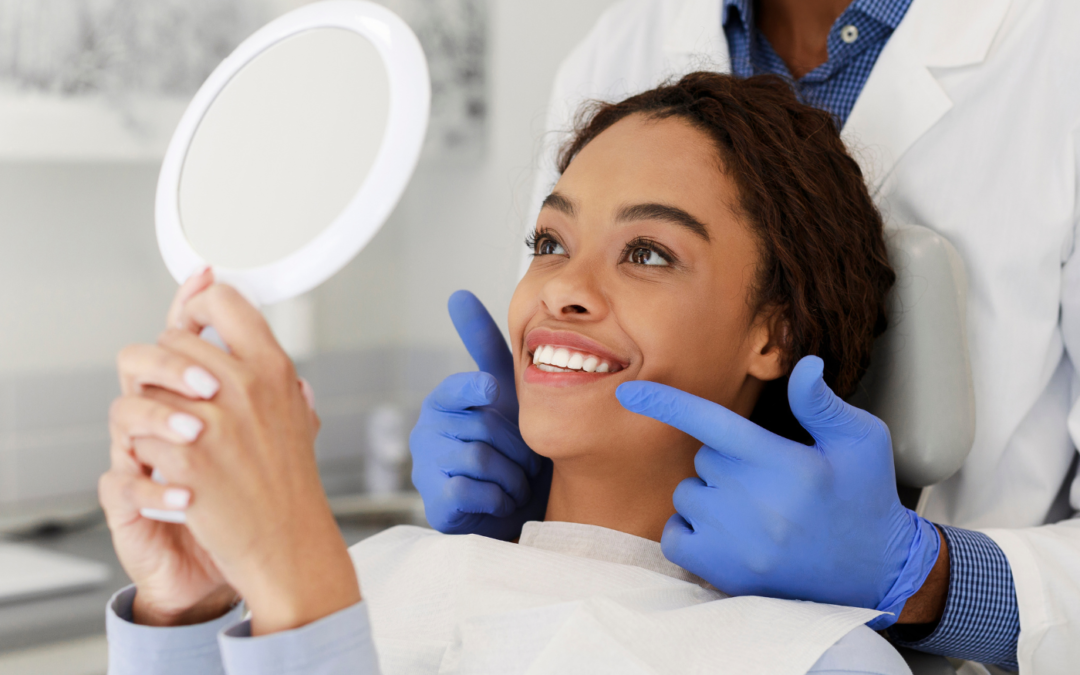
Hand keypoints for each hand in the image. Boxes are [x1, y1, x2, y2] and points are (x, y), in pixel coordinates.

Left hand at [103, 276, 356, 633]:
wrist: (288, 544)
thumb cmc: (291, 486)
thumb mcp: (296, 416)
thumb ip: (275, 374)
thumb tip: (251, 333)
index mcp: (274, 368)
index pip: (223, 301)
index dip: (198, 305)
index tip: (190, 319)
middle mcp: (245, 386)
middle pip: (171, 342)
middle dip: (165, 372)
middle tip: (179, 400)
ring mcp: (214, 421)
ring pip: (145, 390)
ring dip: (150, 416)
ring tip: (174, 441)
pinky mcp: (185, 459)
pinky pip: (139, 437)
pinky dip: (148, 458)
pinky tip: (172, 473)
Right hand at [410, 290, 550, 539]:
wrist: (512, 510)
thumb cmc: (509, 446)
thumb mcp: (503, 392)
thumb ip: (482, 346)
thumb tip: (456, 294)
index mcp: (445, 401)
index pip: (457, 386)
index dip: (477, 389)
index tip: (490, 390)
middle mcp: (428, 429)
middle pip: (483, 426)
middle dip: (517, 449)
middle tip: (526, 464)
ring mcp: (426, 466)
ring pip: (480, 459)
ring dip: (512, 476)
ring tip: (515, 484)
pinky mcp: (434, 500)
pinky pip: (471, 489)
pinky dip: (498, 498)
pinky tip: (500, 500)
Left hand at [617, 356, 940, 629]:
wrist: (877, 574)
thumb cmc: (865, 497)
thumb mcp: (861, 441)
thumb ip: (822, 404)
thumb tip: (803, 365)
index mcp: (787, 465)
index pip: (713, 423)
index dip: (667, 403)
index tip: (628, 391)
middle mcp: (756, 504)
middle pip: (703, 458)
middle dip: (727, 460)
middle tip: (770, 480)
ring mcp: (736, 543)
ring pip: (687, 494)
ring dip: (709, 495)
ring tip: (757, 510)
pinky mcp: (723, 574)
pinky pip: (675, 535)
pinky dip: (689, 529)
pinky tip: (726, 532)